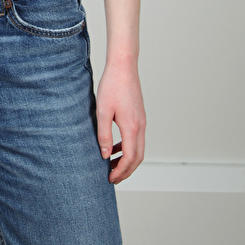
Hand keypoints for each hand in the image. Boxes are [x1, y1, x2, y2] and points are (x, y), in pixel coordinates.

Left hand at [95, 60, 145, 184]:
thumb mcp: (102, 111)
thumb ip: (104, 135)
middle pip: (138, 157)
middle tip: (113, 178)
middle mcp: (141, 126)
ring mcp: (142, 121)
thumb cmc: (112, 86)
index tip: (110, 178)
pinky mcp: (139, 116)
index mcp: (132, 127)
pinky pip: (136, 138)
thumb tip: (105, 155)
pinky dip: (128, 148)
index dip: (120, 171)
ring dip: (127, 160)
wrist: (124, 66)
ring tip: (112, 166)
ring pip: (139, 149)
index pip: (129, 158)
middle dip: (126, 171)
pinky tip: (115, 148)